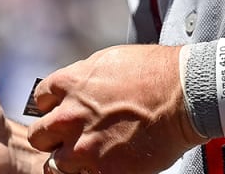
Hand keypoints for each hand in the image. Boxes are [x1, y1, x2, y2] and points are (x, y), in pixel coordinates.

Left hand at [28, 44, 200, 173]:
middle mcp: (70, 116)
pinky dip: (95, 173)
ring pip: (55, 164)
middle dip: (53, 137)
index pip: (40, 100)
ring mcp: (85, 146)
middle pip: (39, 135)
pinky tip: (110, 165)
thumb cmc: (155, 72)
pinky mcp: (104, 169)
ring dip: (70, 160)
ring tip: (91, 157)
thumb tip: (76, 89)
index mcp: (70, 85)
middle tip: (71, 139)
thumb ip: (84, 79)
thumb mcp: (108, 61)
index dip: (53, 107)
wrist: (185, 94)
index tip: (64, 111)